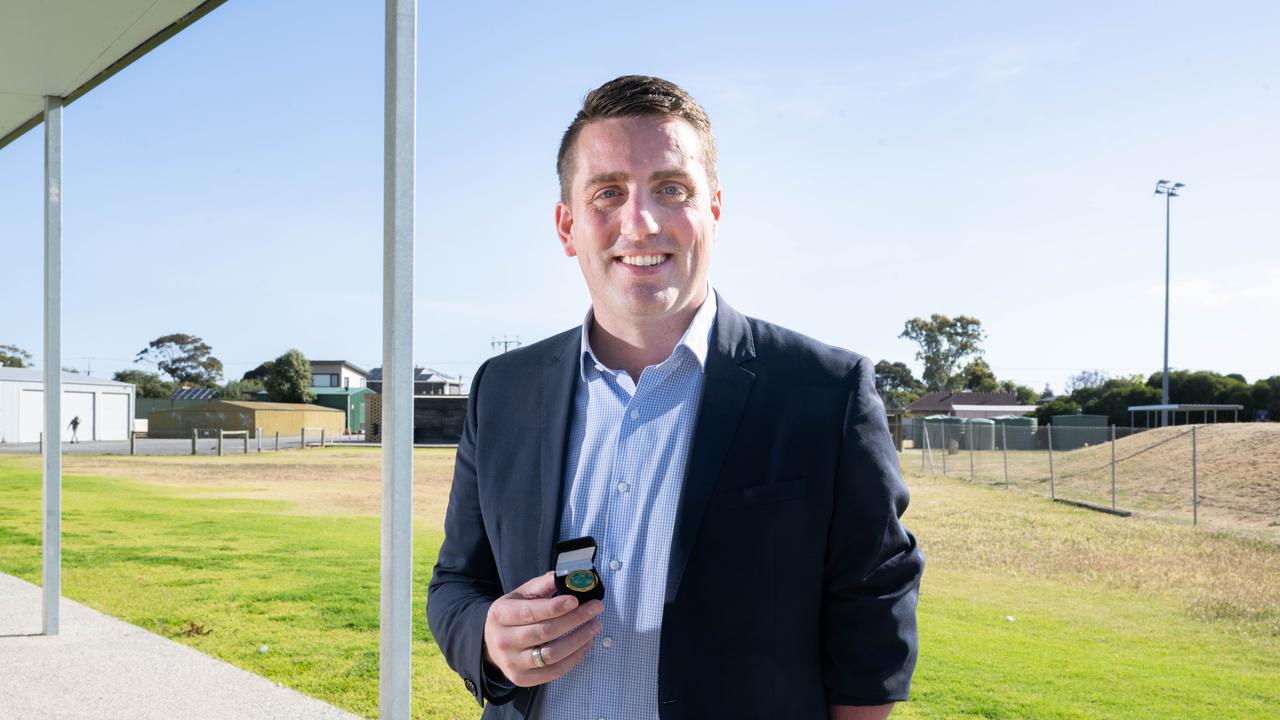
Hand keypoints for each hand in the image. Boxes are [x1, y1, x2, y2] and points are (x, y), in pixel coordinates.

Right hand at [483, 571, 603, 686]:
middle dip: (574, 620)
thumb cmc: (512, 615)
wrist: (492, 644)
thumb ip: (543, 585)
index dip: (555, 607)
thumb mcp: (521, 595)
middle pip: (544, 632)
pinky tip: (586, 644)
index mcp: (500, 615)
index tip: (576, 600)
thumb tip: (568, 576)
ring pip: (551, 654)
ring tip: (595, 626)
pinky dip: (574, 658)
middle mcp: (503, 641)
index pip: (530, 612)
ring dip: (579, 640)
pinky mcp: (522, 679)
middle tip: (596, 609)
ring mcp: (512, 663)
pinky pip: (554, 671)